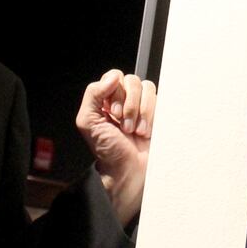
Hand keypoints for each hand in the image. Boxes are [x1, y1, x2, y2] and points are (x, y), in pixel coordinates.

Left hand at [76, 70, 155, 224]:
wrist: (129, 171)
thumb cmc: (107, 151)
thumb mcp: (88, 122)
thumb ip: (93, 94)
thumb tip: (112, 77)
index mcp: (105, 99)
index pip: (114, 76)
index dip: (116, 93)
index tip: (113, 113)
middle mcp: (123, 99)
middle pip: (132, 80)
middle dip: (130, 105)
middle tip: (125, 126)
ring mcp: (140, 105)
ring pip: (147, 87)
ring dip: (141, 111)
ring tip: (135, 130)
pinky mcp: (155, 112)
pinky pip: (158, 98)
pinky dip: (151, 115)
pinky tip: (145, 131)